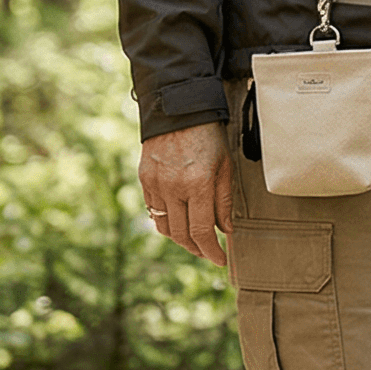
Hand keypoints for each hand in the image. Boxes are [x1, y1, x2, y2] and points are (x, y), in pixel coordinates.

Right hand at [139, 122, 233, 265]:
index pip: (201, 231)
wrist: (178, 110)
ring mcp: (156, 184)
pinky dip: (166, 221)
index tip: (220, 259)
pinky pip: (154, 210)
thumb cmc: (208, 136)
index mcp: (198, 184)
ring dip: (180, 238)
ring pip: (165, 226)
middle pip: (181, 234)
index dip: (211, 250)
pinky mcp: (145, 179)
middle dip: (196, 249)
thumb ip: (224, 201)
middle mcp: (173, 187)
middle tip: (208, 252)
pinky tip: (179, 220)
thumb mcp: (225, 166)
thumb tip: (226, 230)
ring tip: (194, 240)